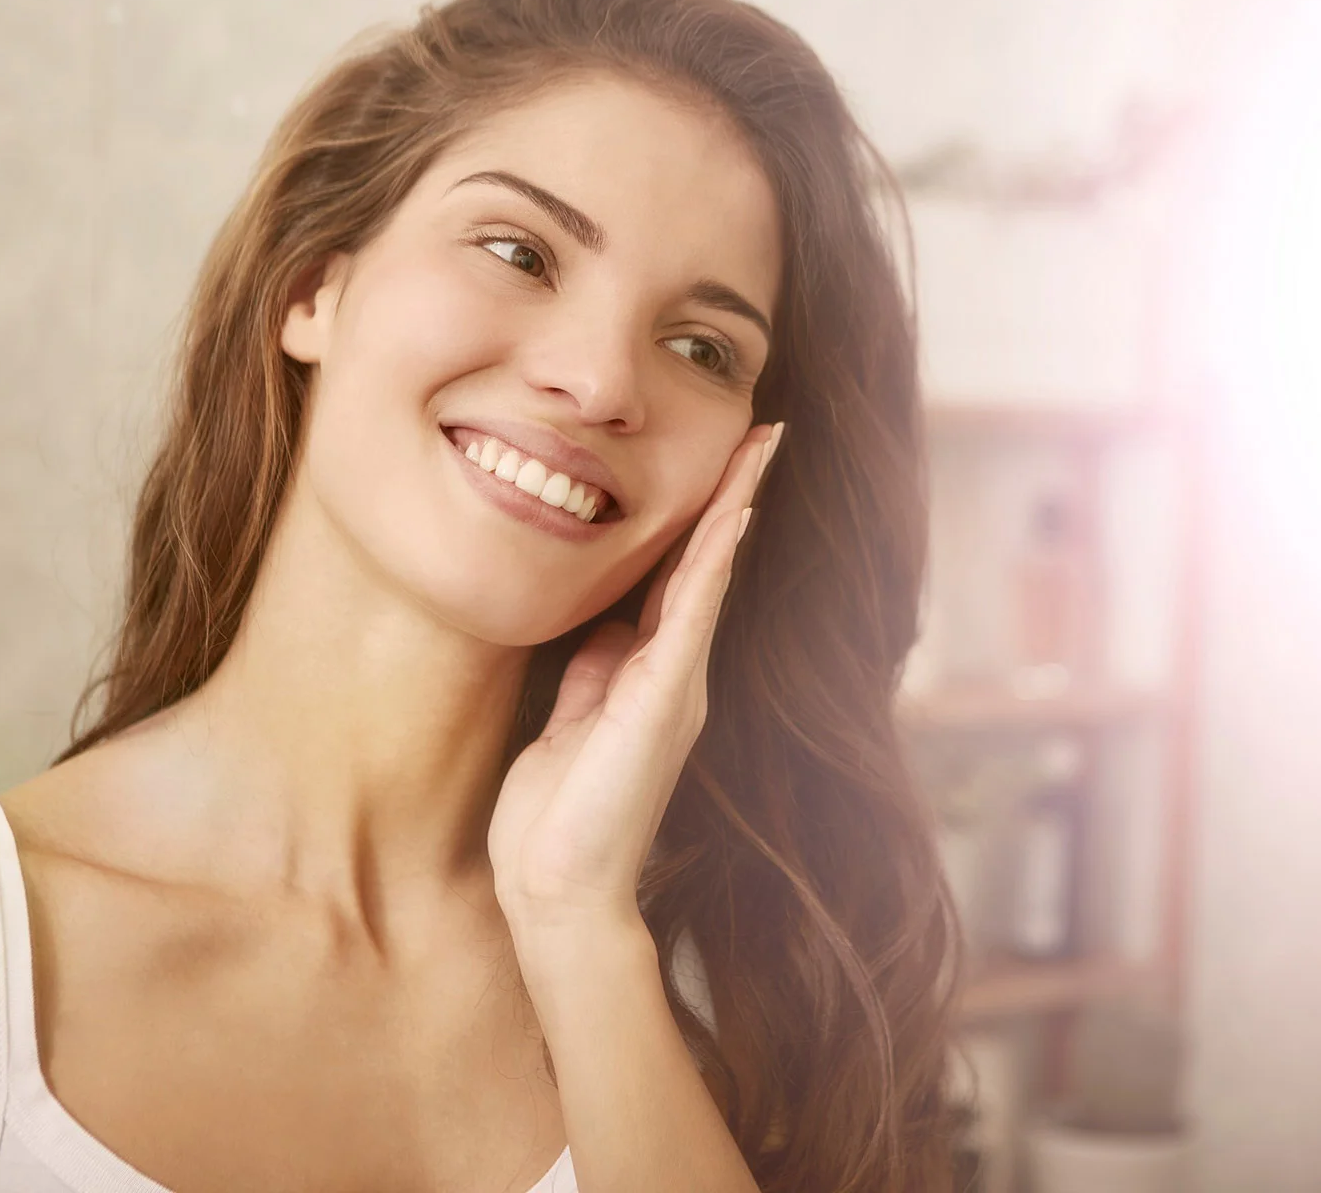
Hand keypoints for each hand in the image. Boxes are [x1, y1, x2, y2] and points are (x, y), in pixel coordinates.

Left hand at [488, 420, 783, 933]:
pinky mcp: (664, 702)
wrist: (557, 888)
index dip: (701, 517)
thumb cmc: (558, 814)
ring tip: (759, 449)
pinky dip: (714, 562)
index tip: (721, 461)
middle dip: (735, 494)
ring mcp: (676, 686)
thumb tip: (605, 625)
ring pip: (710, 577)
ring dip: (735, 508)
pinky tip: (731, 516)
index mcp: (651, 676)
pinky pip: (692, 616)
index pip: (680, 578)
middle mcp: (676, 674)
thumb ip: (596, 670)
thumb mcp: (572, 719)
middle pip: (709, 564)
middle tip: (762, 431)